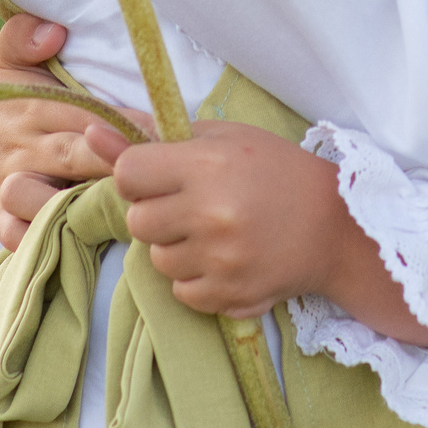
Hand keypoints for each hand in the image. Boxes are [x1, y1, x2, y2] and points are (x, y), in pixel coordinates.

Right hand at [0, 13, 150, 249]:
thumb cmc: (14, 101)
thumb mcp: (13, 61)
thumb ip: (25, 37)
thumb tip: (51, 32)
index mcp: (30, 106)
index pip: (82, 113)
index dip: (122, 124)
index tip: (158, 132)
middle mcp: (20, 148)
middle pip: (71, 156)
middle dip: (112, 165)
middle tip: (150, 172)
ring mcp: (7, 187)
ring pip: (41, 201)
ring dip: (80, 208)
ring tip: (121, 208)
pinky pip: (18, 236)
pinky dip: (44, 238)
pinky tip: (82, 237)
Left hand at [93, 120, 427, 346]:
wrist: (337, 225)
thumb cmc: (277, 170)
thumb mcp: (224, 137)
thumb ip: (156, 135)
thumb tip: (91, 131)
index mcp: (208, 165)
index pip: (129, 173)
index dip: (140, 174)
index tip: (163, 175)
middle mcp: (211, 214)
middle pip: (138, 221)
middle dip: (157, 212)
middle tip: (192, 204)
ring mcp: (220, 261)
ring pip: (157, 259)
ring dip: (176, 246)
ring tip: (214, 231)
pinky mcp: (229, 296)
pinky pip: (181, 292)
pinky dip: (196, 278)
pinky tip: (225, 258)